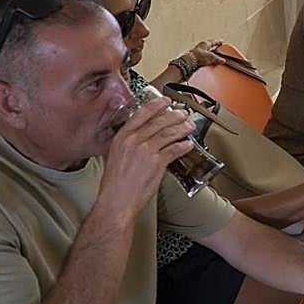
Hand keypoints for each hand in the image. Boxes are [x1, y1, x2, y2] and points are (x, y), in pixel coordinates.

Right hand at [100, 98, 195, 219]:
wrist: (116, 202)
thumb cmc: (114, 184)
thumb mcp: (115, 156)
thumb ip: (128, 144)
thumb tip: (142, 137)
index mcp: (122, 137)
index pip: (142, 114)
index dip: (156, 105)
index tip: (165, 101)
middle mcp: (134, 140)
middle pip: (159, 122)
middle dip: (175, 116)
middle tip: (183, 113)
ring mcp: (146, 150)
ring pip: (169, 133)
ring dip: (182, 128)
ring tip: (189, 126)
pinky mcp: (157, 162)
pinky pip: (175, 149)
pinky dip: (184, 145)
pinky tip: (188, 144)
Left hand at [186, 40, 226, 69]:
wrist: (189, 61)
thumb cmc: (198, 56)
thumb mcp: (211, 57)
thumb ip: (217, 59)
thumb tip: (223, 60)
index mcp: (205, 43)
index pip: (213, 41)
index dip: (218, 41)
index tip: (221, 41)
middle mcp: (201, 46)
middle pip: (209, 46)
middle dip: (214, 47)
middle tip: (218, 49)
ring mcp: (198, 51)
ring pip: (206, 51)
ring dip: (210, 53)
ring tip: (214, 56)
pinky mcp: (196, 57)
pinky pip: (203, 57)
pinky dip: (207, 58)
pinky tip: (208, 61)